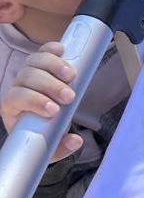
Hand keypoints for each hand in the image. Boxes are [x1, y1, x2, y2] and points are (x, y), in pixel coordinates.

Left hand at [1, 42, 82, 161]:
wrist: (44, 126)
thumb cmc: (44, 137)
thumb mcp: (51, 148)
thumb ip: (62, 147)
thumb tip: (76, 141)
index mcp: (12, 108)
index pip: (16, 97)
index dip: (33, 101)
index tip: (54, 110)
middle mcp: (18, 87)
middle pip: (27, 77)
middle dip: (49, 86)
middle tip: (69, 97)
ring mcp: (29, 73)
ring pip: (34, 61)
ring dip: (54, 66)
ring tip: (72, 76)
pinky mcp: (42, 65)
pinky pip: (43, 51)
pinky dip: (52, 49)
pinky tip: (63, 50)